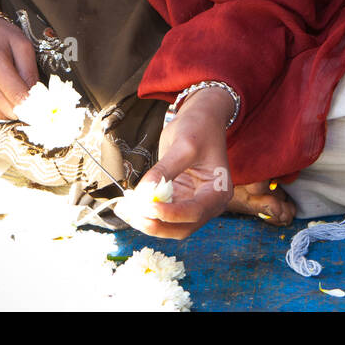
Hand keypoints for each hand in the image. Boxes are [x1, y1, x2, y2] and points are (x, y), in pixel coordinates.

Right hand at [0, 16, 38, 119]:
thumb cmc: (2, 37)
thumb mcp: (24, 47)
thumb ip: (31, 74)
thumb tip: (36, 102)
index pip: (18, 98)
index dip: (33, 104)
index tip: (41, 105)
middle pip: (7, 111)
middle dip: (21, 107)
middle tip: (25, 95)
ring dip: (6, 110)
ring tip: (7, 90)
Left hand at [115, 88, 234, 240]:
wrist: (202, 118)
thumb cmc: (199, 127)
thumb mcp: (183, 145)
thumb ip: (164, 171)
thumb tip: (143, 194)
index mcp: (218, 191)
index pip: (195, 212)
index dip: (171, 214)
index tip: (149, 207)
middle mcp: (208, 203)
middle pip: (182, 227)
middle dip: (157, 224)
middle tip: (133, 214)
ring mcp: (193, 203)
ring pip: (170, 225)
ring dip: (148, 222)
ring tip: (126, 211)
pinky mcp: (179, 199)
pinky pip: (162, 214)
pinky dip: (146, 213)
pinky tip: (129, 207)